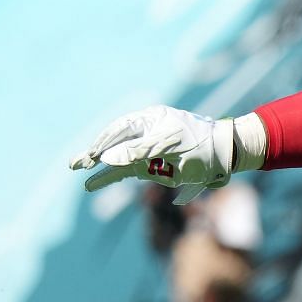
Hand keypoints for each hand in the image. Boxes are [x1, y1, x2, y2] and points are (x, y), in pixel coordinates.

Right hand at [70, 105, 251, 204]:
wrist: (226, 155)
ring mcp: (149, 151)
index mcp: (152, 119)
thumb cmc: (201, 145)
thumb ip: (138, 152)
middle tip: (74, 165)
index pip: (121, 129)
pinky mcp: (154, 167)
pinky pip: (128, 171)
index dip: (105, 142)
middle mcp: (147, 134)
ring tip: (79, 173)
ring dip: (100, 168)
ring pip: (119, 160)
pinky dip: (112, 176)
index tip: (93, 155)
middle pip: (115, 143)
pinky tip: (95, 182)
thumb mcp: (170, 146)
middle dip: (95, 154)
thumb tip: (108, 159)